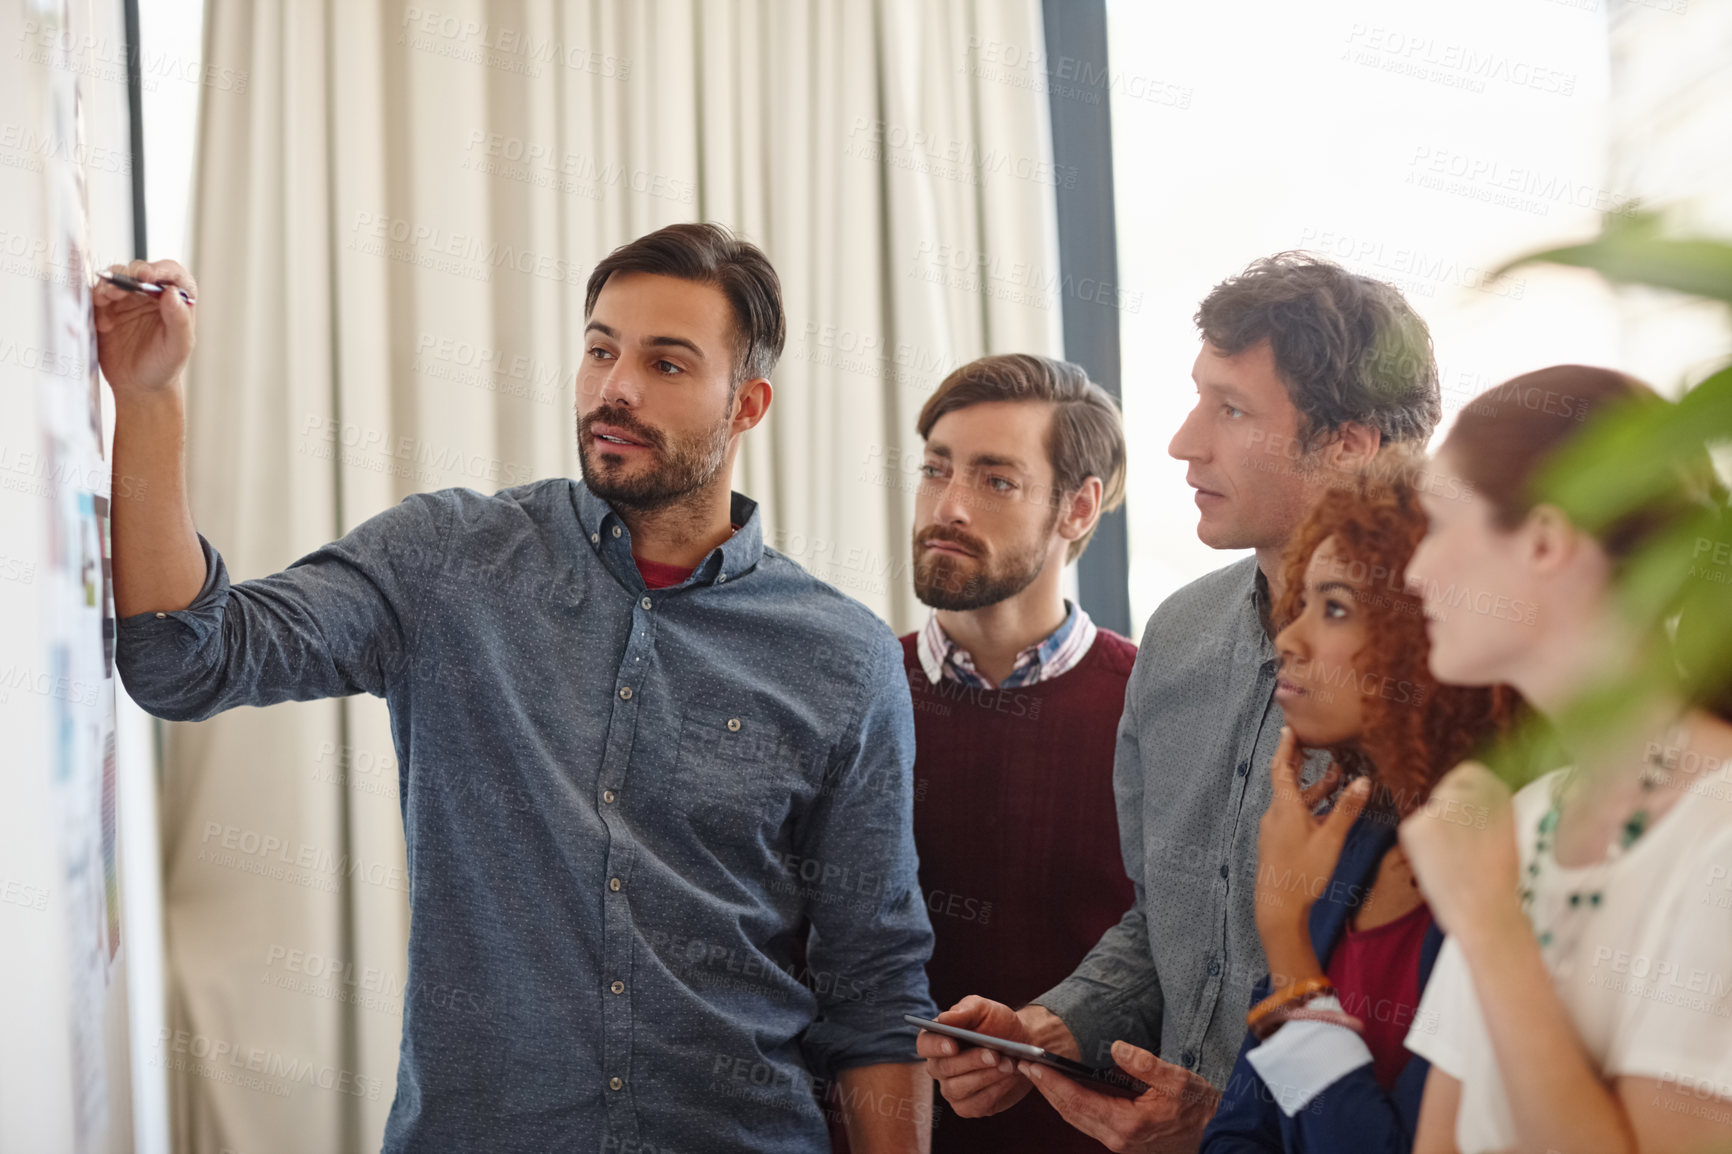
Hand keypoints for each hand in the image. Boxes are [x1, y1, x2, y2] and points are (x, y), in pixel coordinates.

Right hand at [94, 259, 197, 397]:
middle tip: (120, 289)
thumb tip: (173, 292)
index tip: (148, 277)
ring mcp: (126, 301)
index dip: (160, 270)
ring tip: (106, 299)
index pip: (171, 273)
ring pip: (114, 280)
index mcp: (175, 299)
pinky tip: (101, 320)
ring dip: (108, 286)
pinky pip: (96, 297)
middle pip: (138, 271)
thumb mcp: (179, 347)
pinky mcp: (105, 311)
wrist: (140, 387)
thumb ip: (179, 320)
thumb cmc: (165, 366)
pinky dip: (95, 301)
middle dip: (128, 276)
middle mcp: (150, 295)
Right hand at [916, 997, 1035, 1117]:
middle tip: (995, 1055)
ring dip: (985, 1077)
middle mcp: (939, 1066)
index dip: (936, 1046)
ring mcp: (952, 1089)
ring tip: (1008, 1065)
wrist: (1023, 1042)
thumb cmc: (998, 1022)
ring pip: (958, 1089)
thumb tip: (943, 1019)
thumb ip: (964, 1011)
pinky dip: (994, 1092)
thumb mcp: (984, 1009)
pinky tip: (1009, 1079)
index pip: (925, 1044)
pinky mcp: (969, 1106)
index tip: (953, 1045)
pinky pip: (974, 1105)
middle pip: (944, 1068)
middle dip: (971, 1061)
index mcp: (937, 1039)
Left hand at [1019, 1039, 1219, 1153]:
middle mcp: (1117, 1137)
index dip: (1052, 1083)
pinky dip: (1070, 1103)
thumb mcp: (1177, 1078)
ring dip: (1055, 1096)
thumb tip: (1116, 1048)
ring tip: (1037, 1073)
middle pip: (1069, 1111)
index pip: (1077, 1101)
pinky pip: (1087, 1120)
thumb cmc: (1198, 1106)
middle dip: (1045, 1088)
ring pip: (1076, 1118)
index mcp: (1127, 1123)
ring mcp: (1118, 1141)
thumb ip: (1145, 1063)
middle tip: (1023, 1065)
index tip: (1032, 1065)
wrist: (1215, 1132)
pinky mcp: (1121, 1139)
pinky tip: (1063, 1087)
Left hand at [1253, 727, 1368, 946]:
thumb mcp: (1330, 839)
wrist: (1278, 907)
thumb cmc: (1303, 873)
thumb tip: (1363, 782)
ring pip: (1294, 801)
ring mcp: (1275, 830)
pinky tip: (1326, 812)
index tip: (1290, 729)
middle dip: (1301, 762)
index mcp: (1284, 808)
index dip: (1286, 747)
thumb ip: (1346, 810)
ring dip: (1313, 788)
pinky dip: (1309, 807)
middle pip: (1287, 781)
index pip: (1281, 767)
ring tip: (1336, 776)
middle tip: (1312, 743)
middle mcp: (1275, 815)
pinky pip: (1293, 816)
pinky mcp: (1279, 843)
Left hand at [1398, 760, 1520, 940]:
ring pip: (1430, 812)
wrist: (1485, 911)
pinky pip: (1414, 829)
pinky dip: (1422, 844)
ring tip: (1452, 859)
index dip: (1465, 789)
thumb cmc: (1497, 880)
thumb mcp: (1503, 831)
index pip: (1469, 772)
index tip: (1466, 809)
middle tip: (1458, 844)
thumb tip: (1466, 795)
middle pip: (1446, 790)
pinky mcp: (1415, 826)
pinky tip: (1438, 865)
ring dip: (1435, 830)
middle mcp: (1466, 793)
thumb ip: (1485, 808)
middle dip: (1448, 812)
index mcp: (1497, 794)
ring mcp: (1438, 809)